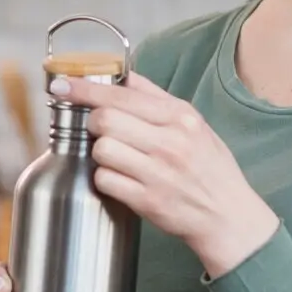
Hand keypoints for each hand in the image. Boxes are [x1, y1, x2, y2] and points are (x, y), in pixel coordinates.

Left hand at [52, 71, 280, 277]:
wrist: (228, 216)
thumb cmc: (209, 167)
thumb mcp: (194, 123)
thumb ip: (156, 98)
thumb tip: (123, 75)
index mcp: (180, 117)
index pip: (121, 95)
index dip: (84, 88)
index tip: (62, 84)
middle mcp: (170, 142)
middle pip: (104, 120)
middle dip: (93, 122)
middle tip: (99, 130)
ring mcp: (158, 173)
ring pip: (101, 150)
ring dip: (99, 152)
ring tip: (115, 157)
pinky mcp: (147, 201)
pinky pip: (105, 180)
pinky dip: (105, 178)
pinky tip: (120, 178)